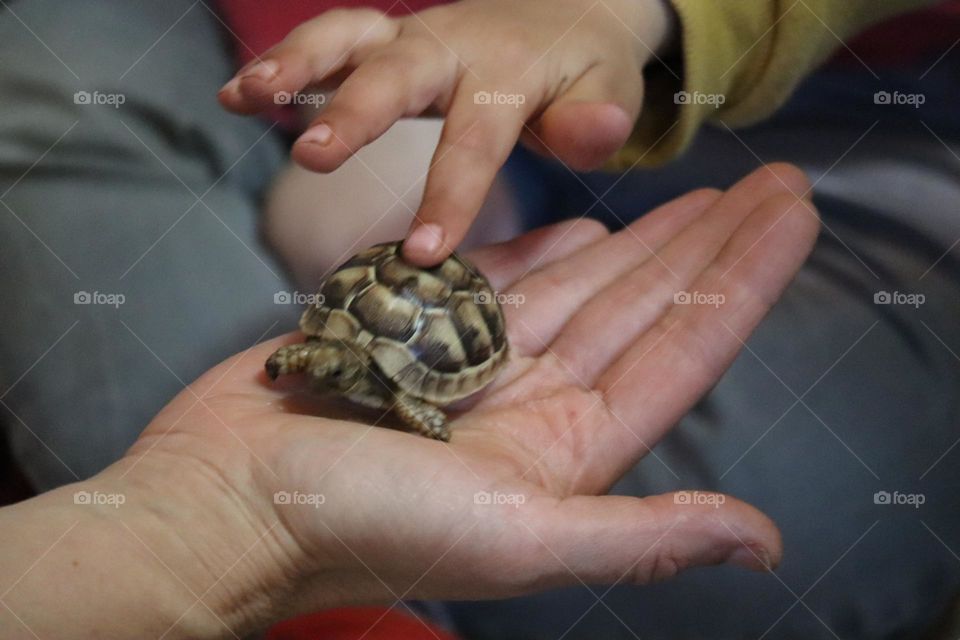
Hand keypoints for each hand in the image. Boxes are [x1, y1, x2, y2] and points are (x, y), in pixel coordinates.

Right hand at [1, 165, 815, 639]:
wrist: (227, 498)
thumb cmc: (361, 524)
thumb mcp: (513, 539)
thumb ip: (638, 538)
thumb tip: (761, 543)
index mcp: (570, 452)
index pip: (679, 349)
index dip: (741, 278)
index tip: (793, 215)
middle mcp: (536, 405)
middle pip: (643, 305)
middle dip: (708, 242)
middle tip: (773, 181)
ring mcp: (478, 364)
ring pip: (581, 284)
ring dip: (640, 236)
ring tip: (698, 190)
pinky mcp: (421, 332)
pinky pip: (500, 279)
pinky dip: (545, 248)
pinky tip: (588, 224)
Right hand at [218, 0, 676, 264]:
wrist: (563, 12)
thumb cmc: (583, 70)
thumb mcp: (608, 92)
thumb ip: (596, 119)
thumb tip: (597, 132)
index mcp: (508, 71)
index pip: (476, 140)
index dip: (450, 195)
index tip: (423, 252)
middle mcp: (451, 45)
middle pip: (398, 75)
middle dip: (355, 113)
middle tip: (313, 156)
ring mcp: (410, 35)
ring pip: (348, 39)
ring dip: (295, 66)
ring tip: (244, 98)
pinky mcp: (384, 38)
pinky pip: (331, 41)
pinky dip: (285, 62)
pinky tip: (237, 96)